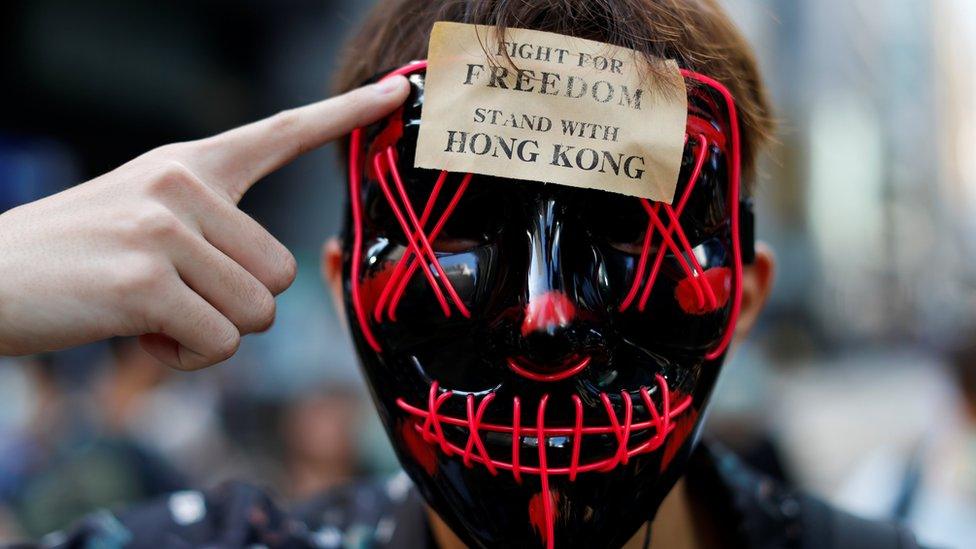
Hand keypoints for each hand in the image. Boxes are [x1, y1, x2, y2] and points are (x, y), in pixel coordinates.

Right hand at [0, 76, 408, 368]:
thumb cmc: (77, 256)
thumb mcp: (146, 213)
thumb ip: (212, 224)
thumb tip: (273, 277)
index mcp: (190, 164)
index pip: (283, 131)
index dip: (347, 113)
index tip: (399, 92)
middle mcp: (184, 185)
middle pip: (282, 273)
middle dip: (239, 304)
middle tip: (178, 298)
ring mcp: (165, 231)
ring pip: (258, 313)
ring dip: (212, 332)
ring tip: (154, 312)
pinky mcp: (146, 283)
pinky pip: (219, 343)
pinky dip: (186, 355)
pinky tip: (140, 332)